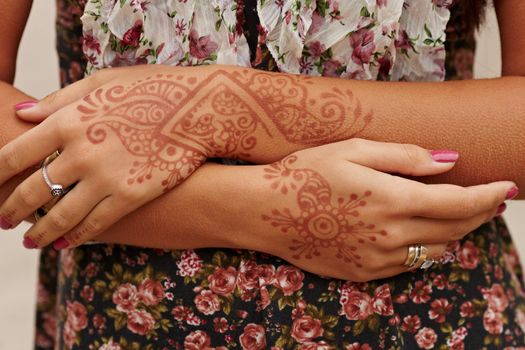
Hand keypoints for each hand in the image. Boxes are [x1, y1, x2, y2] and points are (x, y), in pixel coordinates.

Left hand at [0, 65, 239, 248]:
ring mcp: (106, 177)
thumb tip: (22, 113)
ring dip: (40, 232)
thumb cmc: (151, 90)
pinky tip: (66, 243)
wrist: (197, 109)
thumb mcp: (101, 83)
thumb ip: (59, 100)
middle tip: (3, 220)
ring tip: (30, 241)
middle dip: (11, 209)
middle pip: (32, 190)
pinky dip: (77, 237)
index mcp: (68, 121)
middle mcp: (80, 152)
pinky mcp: (131, 196)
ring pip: (60, 216)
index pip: (15, 154)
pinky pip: (95, 224)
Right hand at [250, 139, 515, 280]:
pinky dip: (424, 248)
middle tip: (489, 199)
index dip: (488, 195)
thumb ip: (405, 156)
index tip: (506, 187)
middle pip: (454, 229)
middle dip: (478, 214)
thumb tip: (448, 161)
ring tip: (456, 214)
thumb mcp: (353, 150)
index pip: (459, 203)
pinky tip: (418, 233)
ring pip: (435, 251)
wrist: (265, 211)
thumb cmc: (305, 172)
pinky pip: (408, 265)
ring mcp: (376, 260)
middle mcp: (389, 236)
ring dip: (454, 233)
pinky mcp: (363, 273)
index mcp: (391, 200)